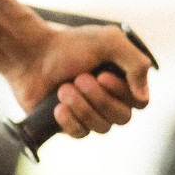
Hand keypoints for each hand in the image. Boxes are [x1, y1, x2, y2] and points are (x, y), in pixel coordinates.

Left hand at [9, 23, 152, 140]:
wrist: (30, 54)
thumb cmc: (69, 45)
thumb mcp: (109, 40)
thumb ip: (136, 62)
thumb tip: (143, 97)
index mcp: (122, 80)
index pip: (140, 102)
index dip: (122, 93)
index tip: (102, 75)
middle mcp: (109, 99)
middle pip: (122, 118)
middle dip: (99, 99)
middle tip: (78, 78)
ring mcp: (90, 113)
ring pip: (102, 128)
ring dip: (81, 106)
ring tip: (63, 88)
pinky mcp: (70, 124)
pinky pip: (81, 134)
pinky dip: (69, 119)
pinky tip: (57, 106)